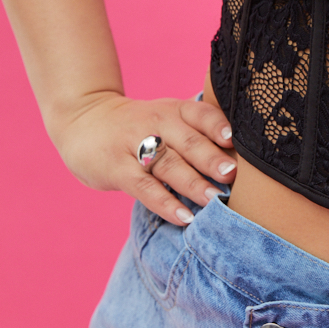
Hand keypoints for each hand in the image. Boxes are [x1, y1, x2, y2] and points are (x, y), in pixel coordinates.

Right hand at [56, 93, 236, 225]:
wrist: (84, 120)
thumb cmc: (140, 125)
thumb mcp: (167, 117)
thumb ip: (198, 132)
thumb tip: (244, 160)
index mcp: (175, 110)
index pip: (200, 114)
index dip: (218, 125)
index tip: (237, 140)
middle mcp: (157, 122)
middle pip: (188, 141)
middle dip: (212, 159)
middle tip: (233, 175)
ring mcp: (134, 145)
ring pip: (169, 165)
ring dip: (193, 184)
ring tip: (215, 201)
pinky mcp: (117, 168)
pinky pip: (145, 187)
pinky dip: (165, 203)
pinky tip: (185, 217)